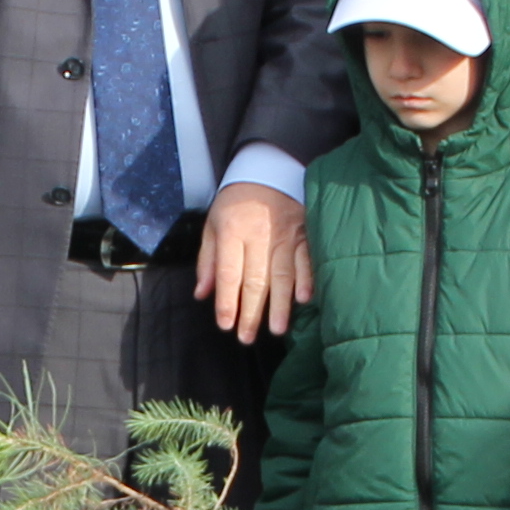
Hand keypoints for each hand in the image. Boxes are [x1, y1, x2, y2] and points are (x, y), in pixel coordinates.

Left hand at [202, 181, 313, 344]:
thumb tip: (202, 294)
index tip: (226, 325)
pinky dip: (307, 278)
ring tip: (276, 329)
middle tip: (247, 338)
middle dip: (251, 312)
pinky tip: (304, 298)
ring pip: (282, 274)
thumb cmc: (236, 204)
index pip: (229, 272)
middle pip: (255, 279)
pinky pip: (307, 258)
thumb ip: (208, 260)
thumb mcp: (213, 225)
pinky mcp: (304, 233)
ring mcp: (285, 234)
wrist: (268, 171)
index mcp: (232, 231)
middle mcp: (259, 234)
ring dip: (280, 304)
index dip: (227, 301)